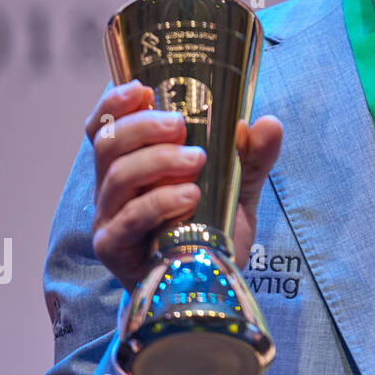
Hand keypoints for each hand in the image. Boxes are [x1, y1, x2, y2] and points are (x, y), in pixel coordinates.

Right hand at [86, 80, 282, 290]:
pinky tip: (189, 196)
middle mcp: (112, 188)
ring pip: (118, 177)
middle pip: (108, 144)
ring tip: (196, 161)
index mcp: (132, 164)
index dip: (115, 103)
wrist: (207, 286)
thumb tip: (268, 123)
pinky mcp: (114, 249)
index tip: (143, 88)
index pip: (105, 126)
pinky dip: (159, 202)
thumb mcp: (237, 187)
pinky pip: (127, 219)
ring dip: (158, 161)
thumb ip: (251, 156)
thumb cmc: (210, 229)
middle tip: (182, 126)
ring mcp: (109, 219)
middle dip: (144, 127)